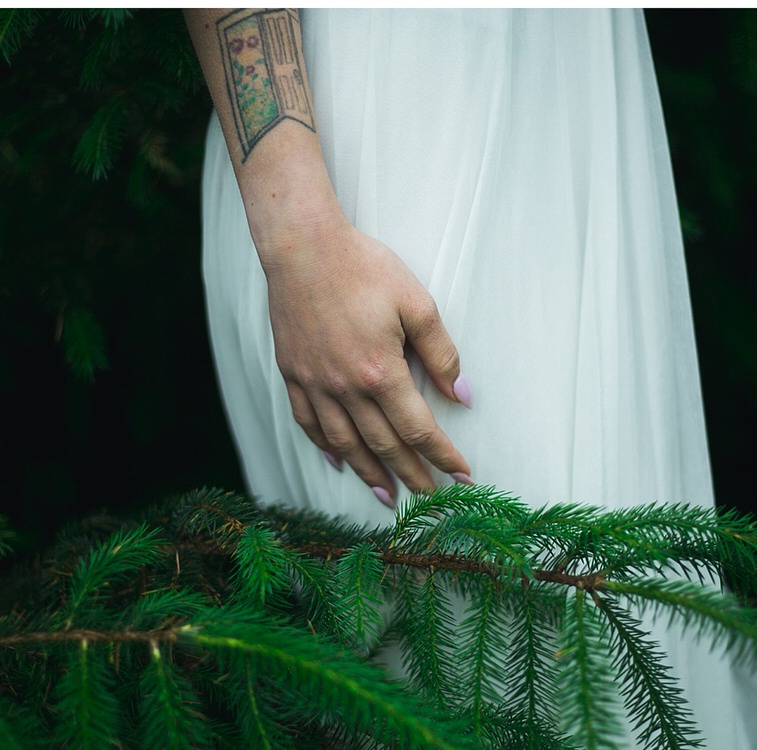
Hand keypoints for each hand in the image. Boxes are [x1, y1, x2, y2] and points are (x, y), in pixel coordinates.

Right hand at [260, 212, 472, 503]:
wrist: (302, 245)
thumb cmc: (362, 267)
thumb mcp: (416, 302)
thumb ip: (441, 353)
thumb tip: (461, 395)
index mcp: (380, 372)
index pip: (419, 429)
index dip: (443, 455)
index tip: (462, 475)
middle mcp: (346, 389)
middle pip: (385, 446)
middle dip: (412, 475)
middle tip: (430, 497)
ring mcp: (316, 385)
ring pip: (347, 445)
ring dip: (370, 475)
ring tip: (388, 496)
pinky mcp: (294, 375)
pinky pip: (309, 424)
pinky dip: (327, 448)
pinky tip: (340, 463)